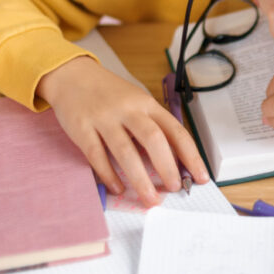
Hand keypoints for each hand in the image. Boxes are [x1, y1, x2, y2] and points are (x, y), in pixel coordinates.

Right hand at [36, 56, 208, 205]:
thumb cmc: (110, 94)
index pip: (175, 130)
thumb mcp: (137, 102)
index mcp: (147, 104)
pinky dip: (108, 175)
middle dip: (167, 167)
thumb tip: (172, 163)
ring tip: (150, 199)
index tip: (201, 177)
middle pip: (153, 139)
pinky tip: (118, 189)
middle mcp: (128, 109)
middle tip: (174, 189)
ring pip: (125, 151)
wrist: (72, 75)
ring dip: (139, 178)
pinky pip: (96, 155)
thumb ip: (152, 126)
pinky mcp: (82, 128)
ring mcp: (104, 118)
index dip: (191, 155)